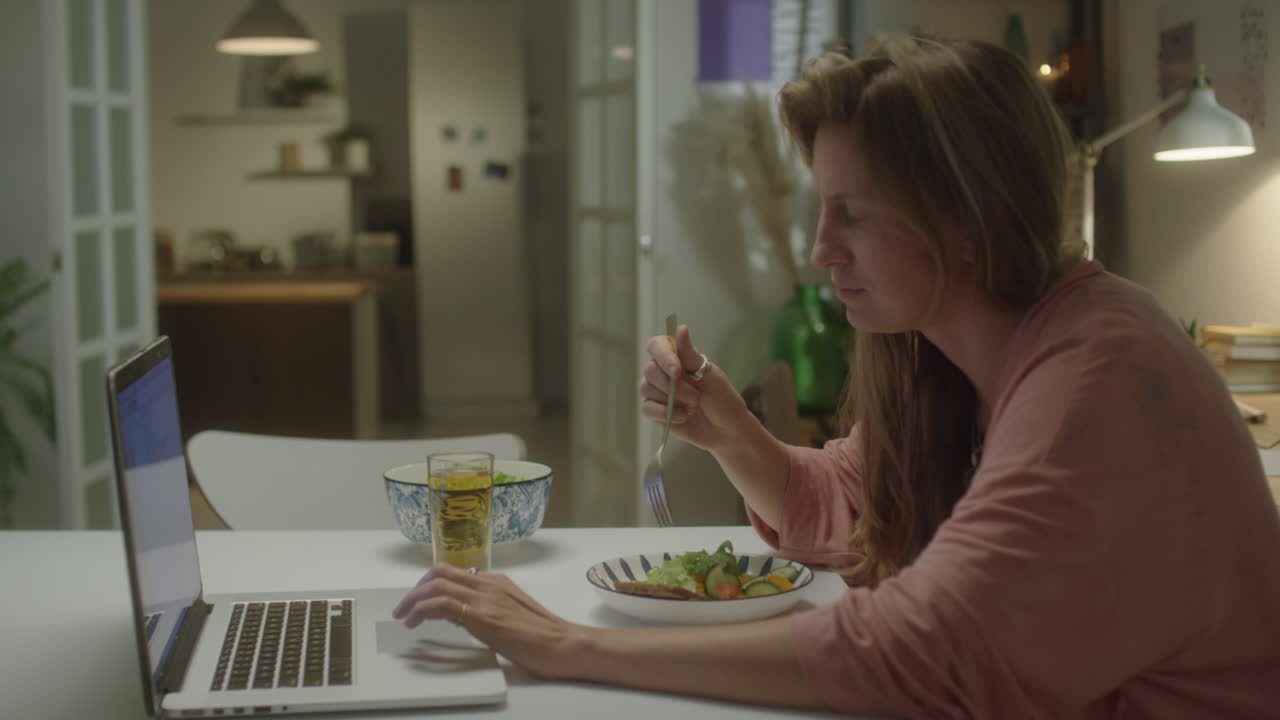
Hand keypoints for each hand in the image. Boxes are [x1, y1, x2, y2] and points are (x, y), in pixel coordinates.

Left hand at [392, 564, 587, 679]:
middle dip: (416, 588)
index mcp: (497, 581)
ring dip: (412, 599)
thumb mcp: (510, 615)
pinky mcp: (482, 615)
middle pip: (440, 571)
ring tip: (403, 616)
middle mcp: (489, 583)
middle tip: (404, 607)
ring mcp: (486, 597)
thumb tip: (460, 615)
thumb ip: (487, 609)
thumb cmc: (544, 636)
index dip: (429, 585)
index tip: (418, 602)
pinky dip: (422, 610)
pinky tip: (415, 623)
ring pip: (437, 583)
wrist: (562, 644)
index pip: (454, 573)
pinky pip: (442, 603)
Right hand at [639, 324, 752, 451]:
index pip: (657, 345)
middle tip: (696, 398)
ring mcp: (658, 391)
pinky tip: (684, 416)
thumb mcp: (710, 375)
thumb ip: (691, 355)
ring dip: (671, 400)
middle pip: (650, 369)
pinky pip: (647, 408)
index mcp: (678, 357)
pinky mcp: (655, 411)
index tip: (678, 371)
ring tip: (693, 408)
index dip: (664, 356)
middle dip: (673, 387)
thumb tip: (680, 328)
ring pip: (646, 388)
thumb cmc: (722, 399)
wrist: (727, 430)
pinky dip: (664, 413)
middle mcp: (664, 371)